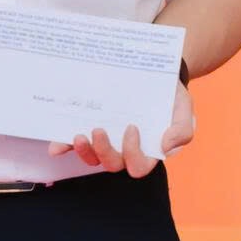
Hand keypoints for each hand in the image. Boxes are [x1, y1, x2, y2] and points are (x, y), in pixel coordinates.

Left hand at [52, 82, 192, 179]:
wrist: (156, 74)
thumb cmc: (170, 96)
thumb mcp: (183, 109)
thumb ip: (182, 130)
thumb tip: (166, 146)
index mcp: (147, 151)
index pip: (138, 166)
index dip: (132, 153)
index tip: (131, 127)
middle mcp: (125, 150)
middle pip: (112, 164)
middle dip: (103, 151)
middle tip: (98, 129)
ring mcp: (107, 141)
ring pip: (93, 159)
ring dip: (83, 152)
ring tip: (78, 135)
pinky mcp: (91, 130)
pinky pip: (76, 144)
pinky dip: (64, 146)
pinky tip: (56, 146)